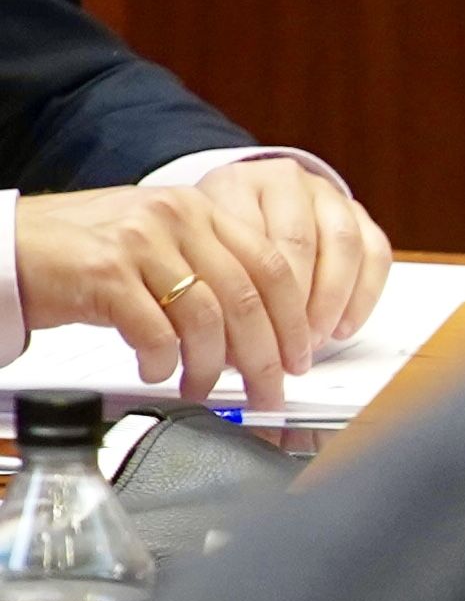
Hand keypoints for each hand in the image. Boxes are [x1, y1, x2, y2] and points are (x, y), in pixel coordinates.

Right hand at [16, 163, 393, 396]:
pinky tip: (155, 370)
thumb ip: (210, 270)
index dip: (294, 320)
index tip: (299, 358)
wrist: (9, 246)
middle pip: (247, 297)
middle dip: (264, 356)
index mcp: (198, 208)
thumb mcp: (159, 246)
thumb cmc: (84, 254)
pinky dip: (163, 361)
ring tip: (201, 388)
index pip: (272, 266)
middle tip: (267, 391)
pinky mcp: (106, 271)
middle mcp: (175, 217)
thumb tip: (264, 333)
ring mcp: (140, 241)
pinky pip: (156, 331)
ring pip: (207, 318)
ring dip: (211, 367)